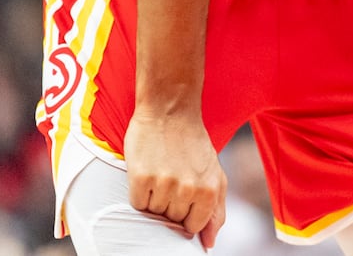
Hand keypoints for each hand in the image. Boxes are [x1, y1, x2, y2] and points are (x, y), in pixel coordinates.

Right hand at [124, 110, 226, 247]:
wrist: (170, 110)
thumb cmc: (193, 144)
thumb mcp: (214, 174)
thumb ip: (216, 211)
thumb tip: (208, 244)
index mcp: (209, 191)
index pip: (192, 228)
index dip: (185, 214)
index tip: (183, 196)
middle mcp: (188, 190)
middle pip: (171, 221)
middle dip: (170, 204)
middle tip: (172, 176)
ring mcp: (164, 184)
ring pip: (153, 214)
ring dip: (154, 197)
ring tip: (161, 171)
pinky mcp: (142, 177)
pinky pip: (136, 203)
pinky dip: (139, 192)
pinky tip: (148, 171)